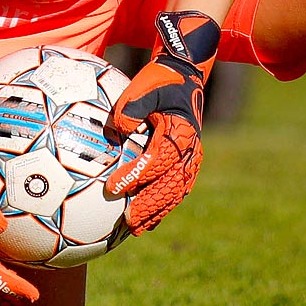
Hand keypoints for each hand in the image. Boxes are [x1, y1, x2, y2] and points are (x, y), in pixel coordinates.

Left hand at [104, 10, 219, 233]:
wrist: (184, 76)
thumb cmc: (161, 80)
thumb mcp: (145, 85)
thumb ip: (131, 106)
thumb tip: (116, 129)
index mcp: (181, 131)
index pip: (157, 159)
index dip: (135, 176)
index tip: (112, 187)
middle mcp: (191, 148)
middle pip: (171, 184)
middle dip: (149, 205)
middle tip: (128, 221)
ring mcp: (192, 156)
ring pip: (177, 190)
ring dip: (158, 211)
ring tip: (138, 228)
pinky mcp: (188, 161)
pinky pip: (179, 187)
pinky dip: (165, 205)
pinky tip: (150, 220)